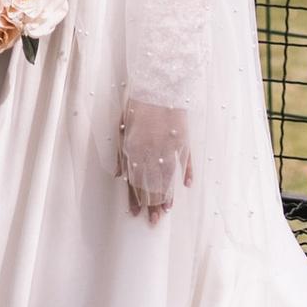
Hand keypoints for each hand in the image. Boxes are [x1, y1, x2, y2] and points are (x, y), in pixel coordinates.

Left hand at [116, 100, 191, 220]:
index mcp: (133, 150)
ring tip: (167, 209)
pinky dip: (186, 174)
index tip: (136, 214)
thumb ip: (121, 155)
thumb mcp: (122, 129)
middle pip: (151, 184)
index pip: (134, 181)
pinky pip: (185, 162)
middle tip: (154, 221)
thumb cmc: (137, 105)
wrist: (158, 85)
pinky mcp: (183, 141)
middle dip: (151, 204)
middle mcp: (150, 152)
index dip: (135, 199)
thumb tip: (120, 176)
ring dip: (167, 195)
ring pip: (168, 178)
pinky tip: (185, 186)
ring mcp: (168, 148)